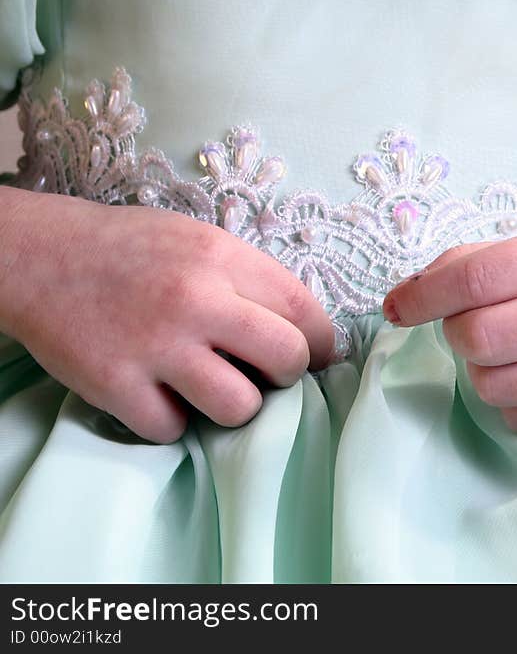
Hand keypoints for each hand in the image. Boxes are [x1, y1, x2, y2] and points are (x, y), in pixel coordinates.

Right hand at [0, 189, 334, 441]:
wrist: (39, 256)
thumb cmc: (131, 250)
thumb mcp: (200, 241)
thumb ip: (252, 281)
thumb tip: (307, 334)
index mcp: (221, 258)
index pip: (304, 310)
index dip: (323, 343)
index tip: (320, 358)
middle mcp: (195, 300)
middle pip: (287, 360)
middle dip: (288, 376)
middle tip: (266, 374)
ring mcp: (155, 346)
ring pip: (239, 407)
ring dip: (234, 405)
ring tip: (211, 387)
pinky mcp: (115, 384)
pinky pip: (173, 429)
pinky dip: (171, 420)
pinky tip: (160, 395)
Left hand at [383, 229, 516, 435]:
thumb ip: (480, 261)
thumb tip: (408, 292)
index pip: (475, 278)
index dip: (423, 295)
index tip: (398, 305)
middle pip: (475, 338)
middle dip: (456, 333)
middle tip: (473, 324)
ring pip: (489, 385)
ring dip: (482, 368)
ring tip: (512, 350)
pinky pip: (516, 417)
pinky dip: (512, 398)